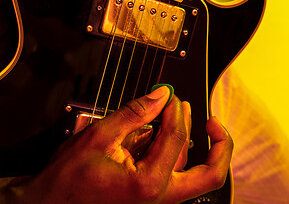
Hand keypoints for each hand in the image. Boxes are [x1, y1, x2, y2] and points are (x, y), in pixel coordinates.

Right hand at [9, 86, 232, 203]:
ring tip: (183, 115)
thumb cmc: (69, 181)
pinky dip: (176, 153)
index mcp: (148, 184)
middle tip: (214, 122)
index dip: (174, 111)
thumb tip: (159, 96)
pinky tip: (166, 133)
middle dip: (219, 145)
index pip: (176, 138)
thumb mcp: (99, 137)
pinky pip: (174, 174)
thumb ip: (134, 114)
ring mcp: (157, 200)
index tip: (169, 96)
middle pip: (210, 176)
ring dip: (195, 143)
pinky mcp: (150, 196)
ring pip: (192, 174)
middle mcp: (159, 197)